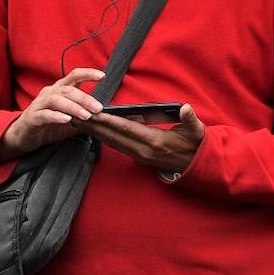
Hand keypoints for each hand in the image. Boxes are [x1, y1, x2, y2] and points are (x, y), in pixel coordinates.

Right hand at [0, 68, 104, 164]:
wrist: (24, 136)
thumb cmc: (49, 125)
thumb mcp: (71, 120)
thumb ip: (86, 117)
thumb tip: (106, 118)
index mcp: (59, 90)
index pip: (74, 76)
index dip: (87, 74)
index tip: (102, 76)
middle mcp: (49, 93)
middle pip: (68, 90)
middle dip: (85, 98)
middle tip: (98, 108)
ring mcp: (39, 105)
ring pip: (56, 100)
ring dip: (73, 107)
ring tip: (85, 116)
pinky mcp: (32, 117)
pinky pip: (44, 114)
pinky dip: (56, 116)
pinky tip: (66, 119)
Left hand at [74, 103, 204, 174]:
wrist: (198, 166)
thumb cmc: (196, 145)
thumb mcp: (197, 131)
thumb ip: (190, 120)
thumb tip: (186, 108)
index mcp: (155, 141)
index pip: (127, 129)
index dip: (109, 121)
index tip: (94, 113)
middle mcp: (143, 151)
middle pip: (113, 137)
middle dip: (94, 126)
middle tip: (75, 115)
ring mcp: (139, 156)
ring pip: (112, 143)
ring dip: (94, 132)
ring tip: (78, 121)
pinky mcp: (137, 158)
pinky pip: (116, 147)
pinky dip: (103, 138)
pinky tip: (93, 131)